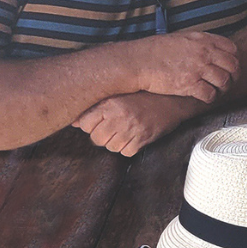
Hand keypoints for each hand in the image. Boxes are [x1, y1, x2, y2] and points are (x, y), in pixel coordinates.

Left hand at [73, 92, 187, 155]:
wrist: (173, 99)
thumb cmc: (145, 95)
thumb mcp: (119, 94)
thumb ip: (96, 107)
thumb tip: (73, 121)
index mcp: (110, 103)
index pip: (84, 124)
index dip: (89, 125)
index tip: (98, 121)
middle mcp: (119, 116)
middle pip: (96, 139)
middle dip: (103, 135)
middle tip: (114, 126)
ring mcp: (131, 129)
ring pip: (110, 147)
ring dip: (116, 142)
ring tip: (126, 129)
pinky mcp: (142, 139)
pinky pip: (126, 152)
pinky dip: (129, 147)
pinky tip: (135, 135)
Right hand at [136, 31, 238, 102]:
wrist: (139, 61)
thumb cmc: (157, 50)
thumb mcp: (182, 38)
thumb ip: (200, 43)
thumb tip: (212, 49)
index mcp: (203, 40)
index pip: (232, 49)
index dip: (234, 59)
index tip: (230, 67)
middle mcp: (204, 53)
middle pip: (232, 65)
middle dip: (233, 76)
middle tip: (228, 82)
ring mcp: (198, 69)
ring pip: (224, 81)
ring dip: (223, 88)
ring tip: (216, 90)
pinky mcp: (189, 85)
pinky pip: (210, 94)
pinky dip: (210, 98)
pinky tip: (204, 97)